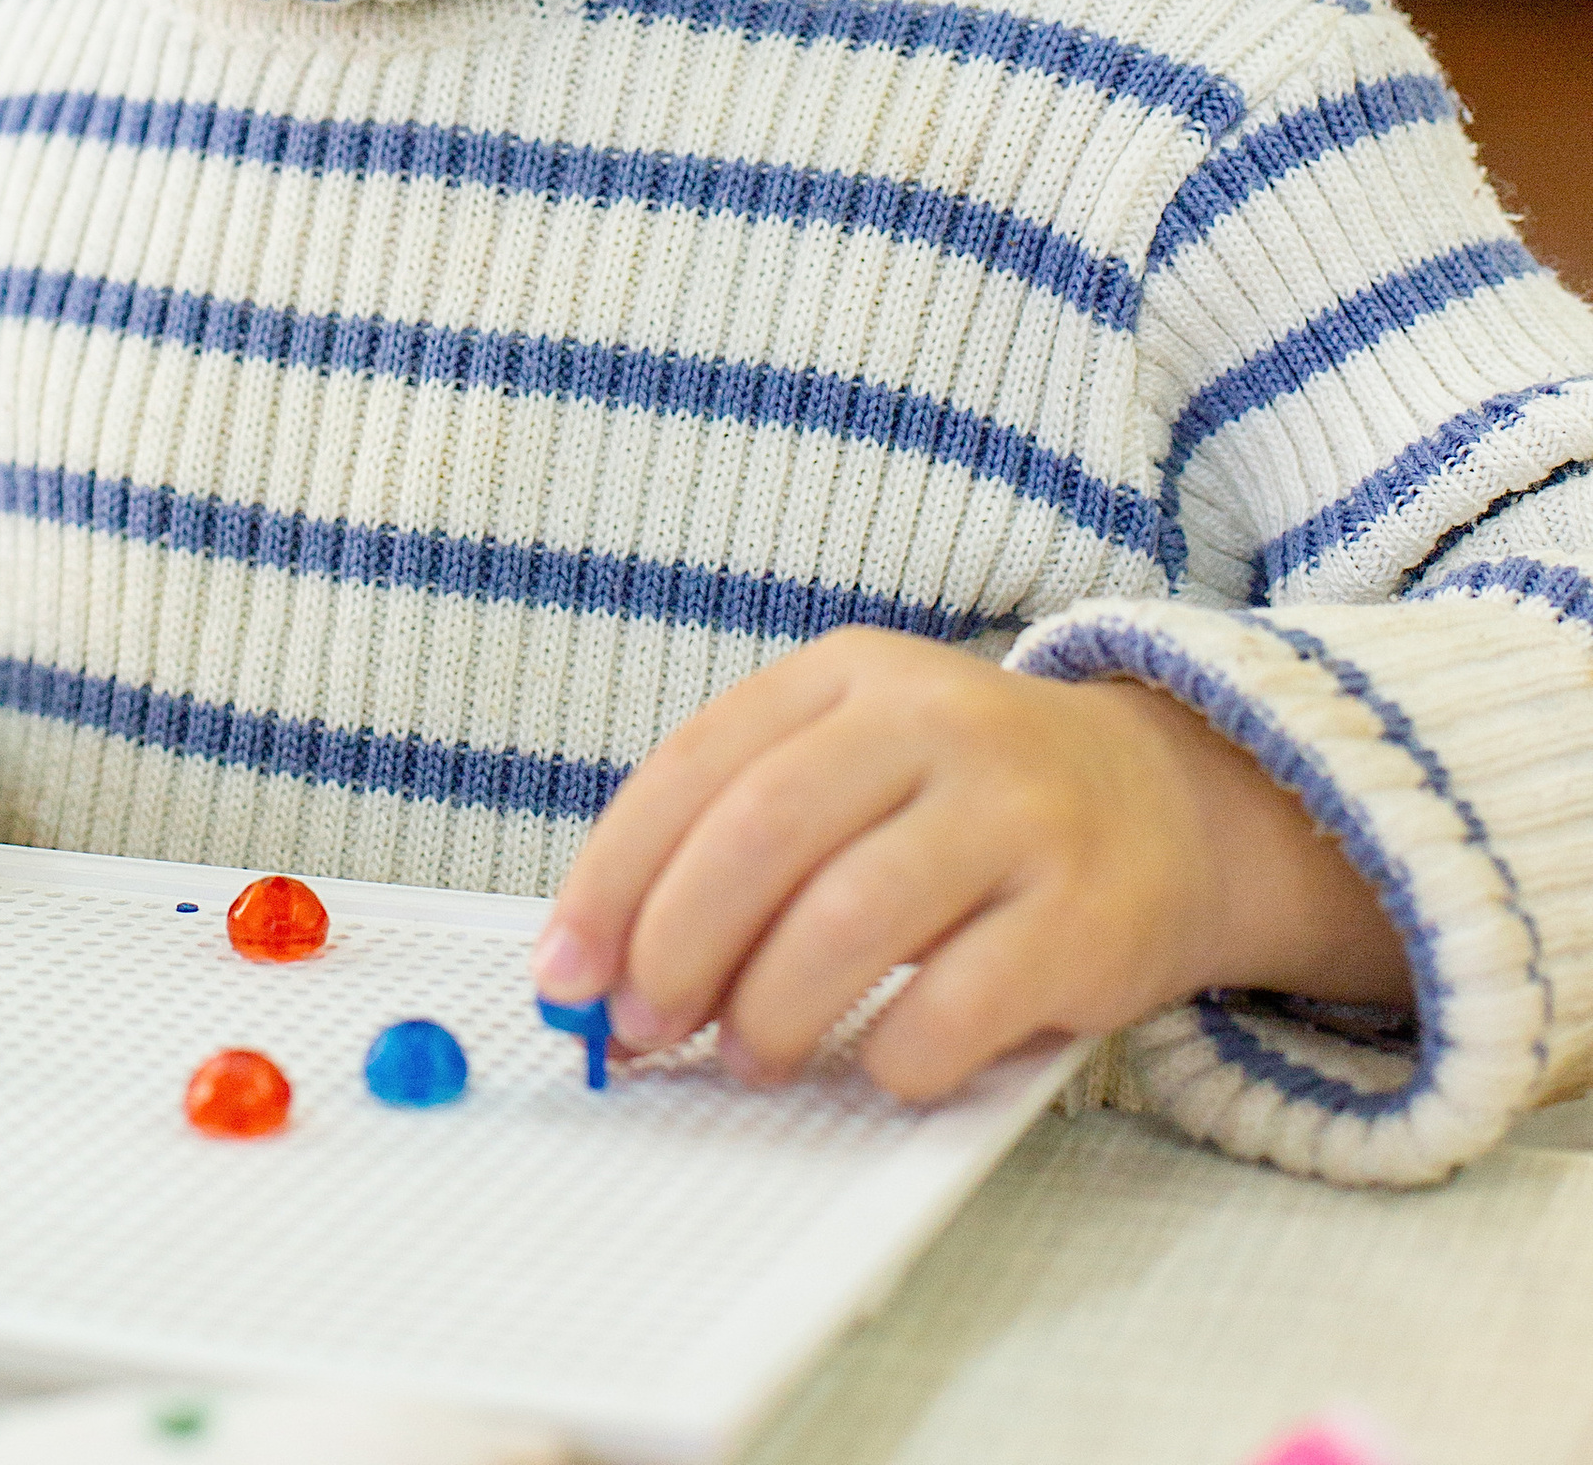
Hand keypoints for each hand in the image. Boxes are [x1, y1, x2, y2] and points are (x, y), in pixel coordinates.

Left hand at [532, 630, 1408, 1104]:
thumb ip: (736, 835)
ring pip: (848, 921)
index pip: (697, 766)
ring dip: (770, 1011)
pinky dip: (890, 1055)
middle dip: (677, 947)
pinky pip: (952, 1007)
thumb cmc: (963, 804)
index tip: (565, 973)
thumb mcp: (852, 763)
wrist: (1169, 804)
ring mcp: (1016, 811)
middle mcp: (932, 720)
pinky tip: (880, 1061)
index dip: (615, 878)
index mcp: (850, 672)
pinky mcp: (1083, 914)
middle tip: (643, 1029)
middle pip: (761, 834)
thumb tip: (604, 964)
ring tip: (750, 1054)